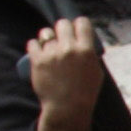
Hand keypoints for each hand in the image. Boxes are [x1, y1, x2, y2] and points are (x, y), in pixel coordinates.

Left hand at [25, 14, 102, 130]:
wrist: (67, 108)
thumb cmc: (85, 93)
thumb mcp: (97, 72)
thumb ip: (91, 55)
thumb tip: (85, 43)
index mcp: (86, 50)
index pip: (82, 23)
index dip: (79, 24)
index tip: (76, 29)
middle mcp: (69, 49)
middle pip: (62, 23)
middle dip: (62, 29)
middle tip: (62, 38)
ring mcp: (52, 54)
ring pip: (46, 33)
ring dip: (47, 37)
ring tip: (49, 46)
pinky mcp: (38, 61)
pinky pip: (32, 43)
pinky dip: (35, 46)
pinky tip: (38, 50)